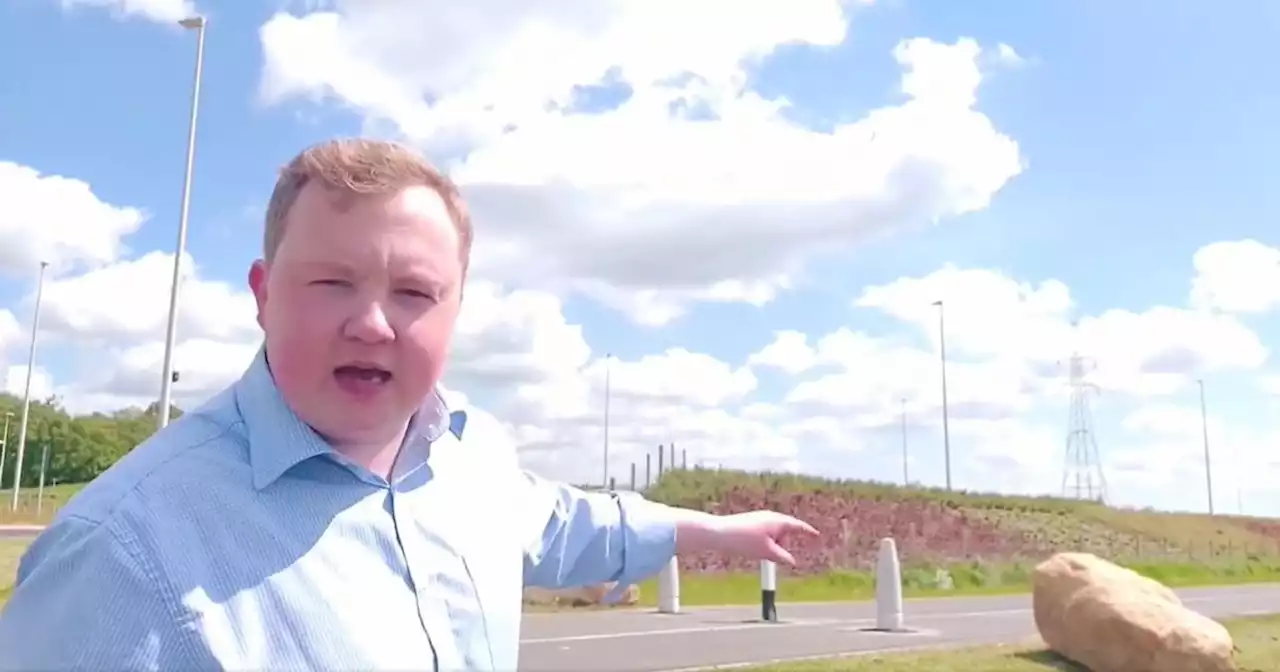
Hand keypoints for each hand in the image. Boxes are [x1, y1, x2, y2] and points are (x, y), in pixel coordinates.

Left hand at [676, 510, 818, 565]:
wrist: (719, 533)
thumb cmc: (744, 540)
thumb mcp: (767, 552)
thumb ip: (782, 557)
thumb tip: (792, 562)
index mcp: (778, 521)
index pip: (798, 526)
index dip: (808, 532)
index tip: (816, 535)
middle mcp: (771, 517)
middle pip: (786, 532)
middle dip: (784, 544)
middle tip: (772, 556)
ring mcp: (760, 519)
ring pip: (774, 535)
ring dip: (773, 545)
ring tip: (759, 553)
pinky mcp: (752, 523)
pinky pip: (765, 535)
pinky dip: (765, 543)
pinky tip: (753, 549)